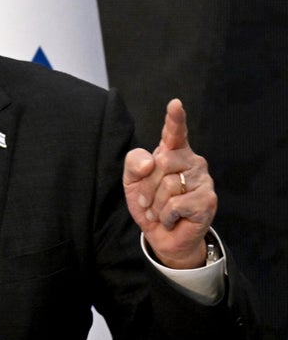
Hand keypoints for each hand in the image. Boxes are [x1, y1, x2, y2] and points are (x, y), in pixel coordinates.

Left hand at [123, 98, 216, 268]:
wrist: (162, 235)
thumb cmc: (149, 203)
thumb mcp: (132, 182)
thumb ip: (133, 164)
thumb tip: (151, 161)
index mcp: (172, 152)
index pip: (174, 131)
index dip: (175, 118)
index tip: (175, 104)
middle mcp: (191, 161)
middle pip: (162, 162)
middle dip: (147, 186)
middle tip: (147, 202)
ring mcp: (203, 179)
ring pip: (169, 184)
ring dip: (156, 204)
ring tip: (160, 212)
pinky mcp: (208, 200)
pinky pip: (177, 203)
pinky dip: (167, 215)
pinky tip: (172, 219)